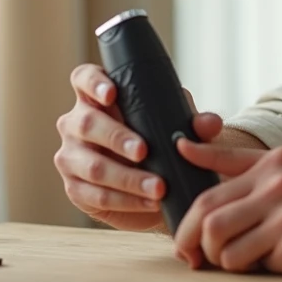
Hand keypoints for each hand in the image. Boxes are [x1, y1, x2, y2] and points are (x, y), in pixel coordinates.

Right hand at [53, 63, 221, 230]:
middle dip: (117, 137)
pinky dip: (127, 200)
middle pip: (87, 123)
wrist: (161, 184)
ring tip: (159, 186)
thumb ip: (196, 123)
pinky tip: (150, 202)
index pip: (84, 78)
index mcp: (97, 97)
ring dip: (127, 178)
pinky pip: (96, 195)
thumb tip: (210, 123)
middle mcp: (77, 123)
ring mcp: (71, 156)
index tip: (112, 93)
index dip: (93, 83)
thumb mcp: (182, 128)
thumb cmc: (163, 141)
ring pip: (92, 165)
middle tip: (144, 150)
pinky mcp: (76, 188)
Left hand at [172, 141, 281, 274]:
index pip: (208, 195)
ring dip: (232, 265)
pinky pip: (262, 269)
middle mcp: (277, 188)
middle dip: (197, 249)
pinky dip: (266, 271)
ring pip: (229, 254)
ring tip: (251, 260)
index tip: (183, 243)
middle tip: (203, 261)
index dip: (185, 225)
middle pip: (210, 225)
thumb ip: (236, 161)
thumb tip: (183, 147)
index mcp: (271, 165)